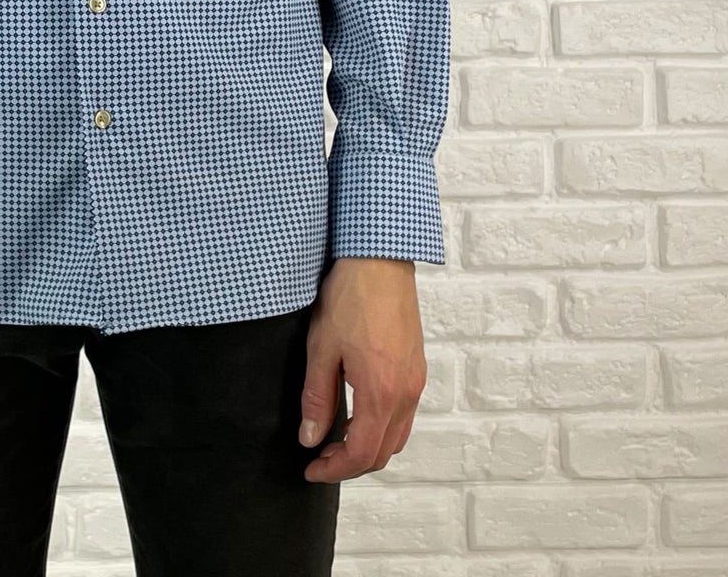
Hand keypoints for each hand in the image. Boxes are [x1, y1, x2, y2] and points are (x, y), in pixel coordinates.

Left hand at [297, 256, 427, 483]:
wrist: (379, 258)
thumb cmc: (351, 296)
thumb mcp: (322, 348)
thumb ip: (317, 398)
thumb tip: (310, 438)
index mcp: (381, 393)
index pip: (361, 453)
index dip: (334, 469)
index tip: (310, 469)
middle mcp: (406, 393)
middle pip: (383, 452)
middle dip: (350, 464)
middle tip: (319, 456)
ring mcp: (416, 380)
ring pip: (397, 436)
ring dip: (368, 447)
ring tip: (335, 437)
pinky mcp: (417, 367)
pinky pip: (404, 413)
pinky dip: (382, 426)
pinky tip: (357, 412)